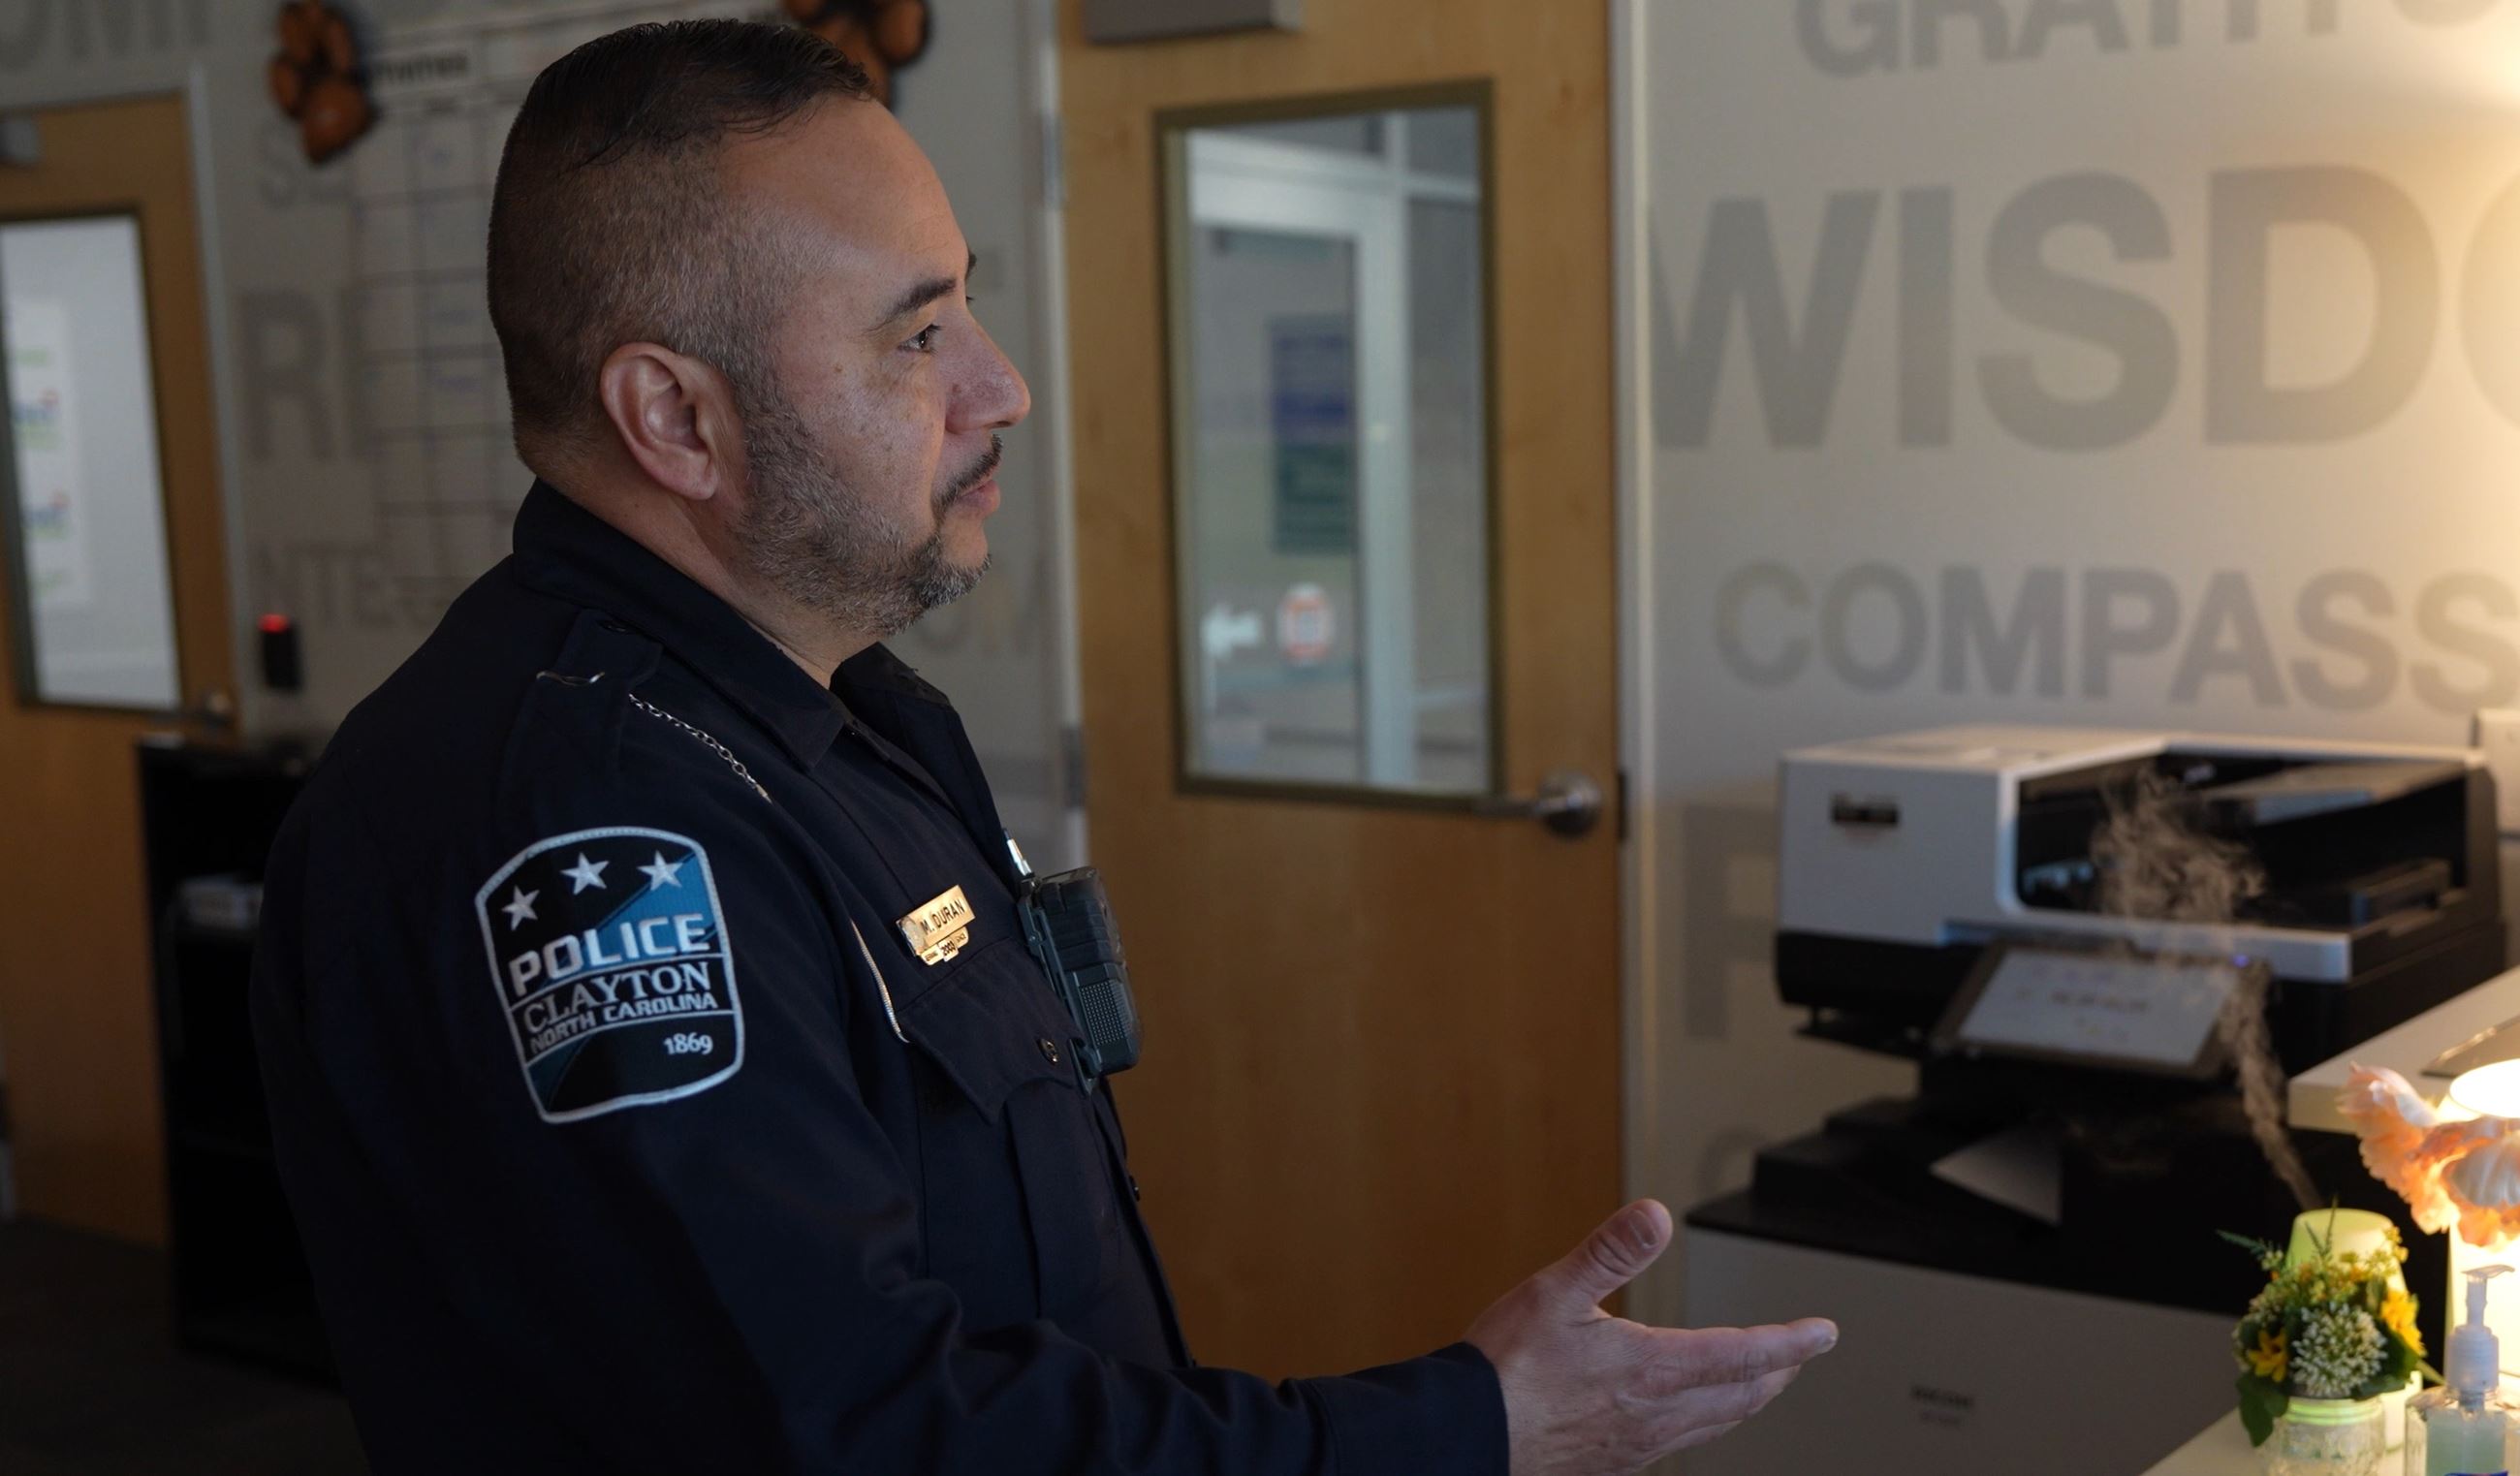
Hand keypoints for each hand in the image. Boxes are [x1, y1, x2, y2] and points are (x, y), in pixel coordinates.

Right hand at [1464, 1200, 1835, 1474]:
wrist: (1468, 1434)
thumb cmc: (1506, 1367)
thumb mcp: (1555, 1292)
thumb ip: (1610, 1251)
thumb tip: (1656, 1215)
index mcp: (1651, 1369)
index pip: (1743, 1354)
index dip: (1791, 1342)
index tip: (1825, 1332)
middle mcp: (1656, 1414)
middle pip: (1742, 1396)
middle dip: (1779, 1372)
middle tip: (1802, 1354)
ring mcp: (1638, 1445)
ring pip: (1717, 1424)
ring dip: (1749, 1399)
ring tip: (1762, 1382)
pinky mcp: (1615, 1462)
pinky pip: (1683, 1444)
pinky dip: (1709, 1422)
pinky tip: (1691, 1416)